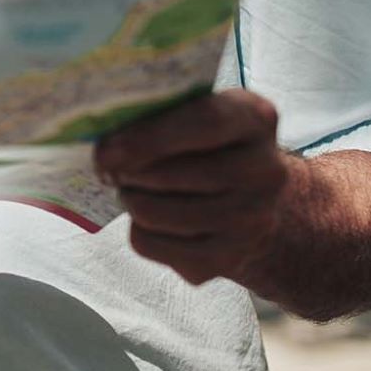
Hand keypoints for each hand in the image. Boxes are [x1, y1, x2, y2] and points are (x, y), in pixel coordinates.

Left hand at [94, 88, 297, 287]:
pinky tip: (149, 219)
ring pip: (155, 213)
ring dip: (129, 200)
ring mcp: (251, 219)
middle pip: (174, 174)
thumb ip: (161, 112)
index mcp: (257, 118)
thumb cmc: (208, 148)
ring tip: (132, 189)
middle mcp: (265, 171)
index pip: (204, 122)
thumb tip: (104, 135)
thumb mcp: (198, 113)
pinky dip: (137, 230)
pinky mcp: (227, 258)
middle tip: (109, 167)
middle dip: (127, 171)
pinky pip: (152, 244)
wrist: (254, 205)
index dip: (148, 137)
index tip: (106, 150)